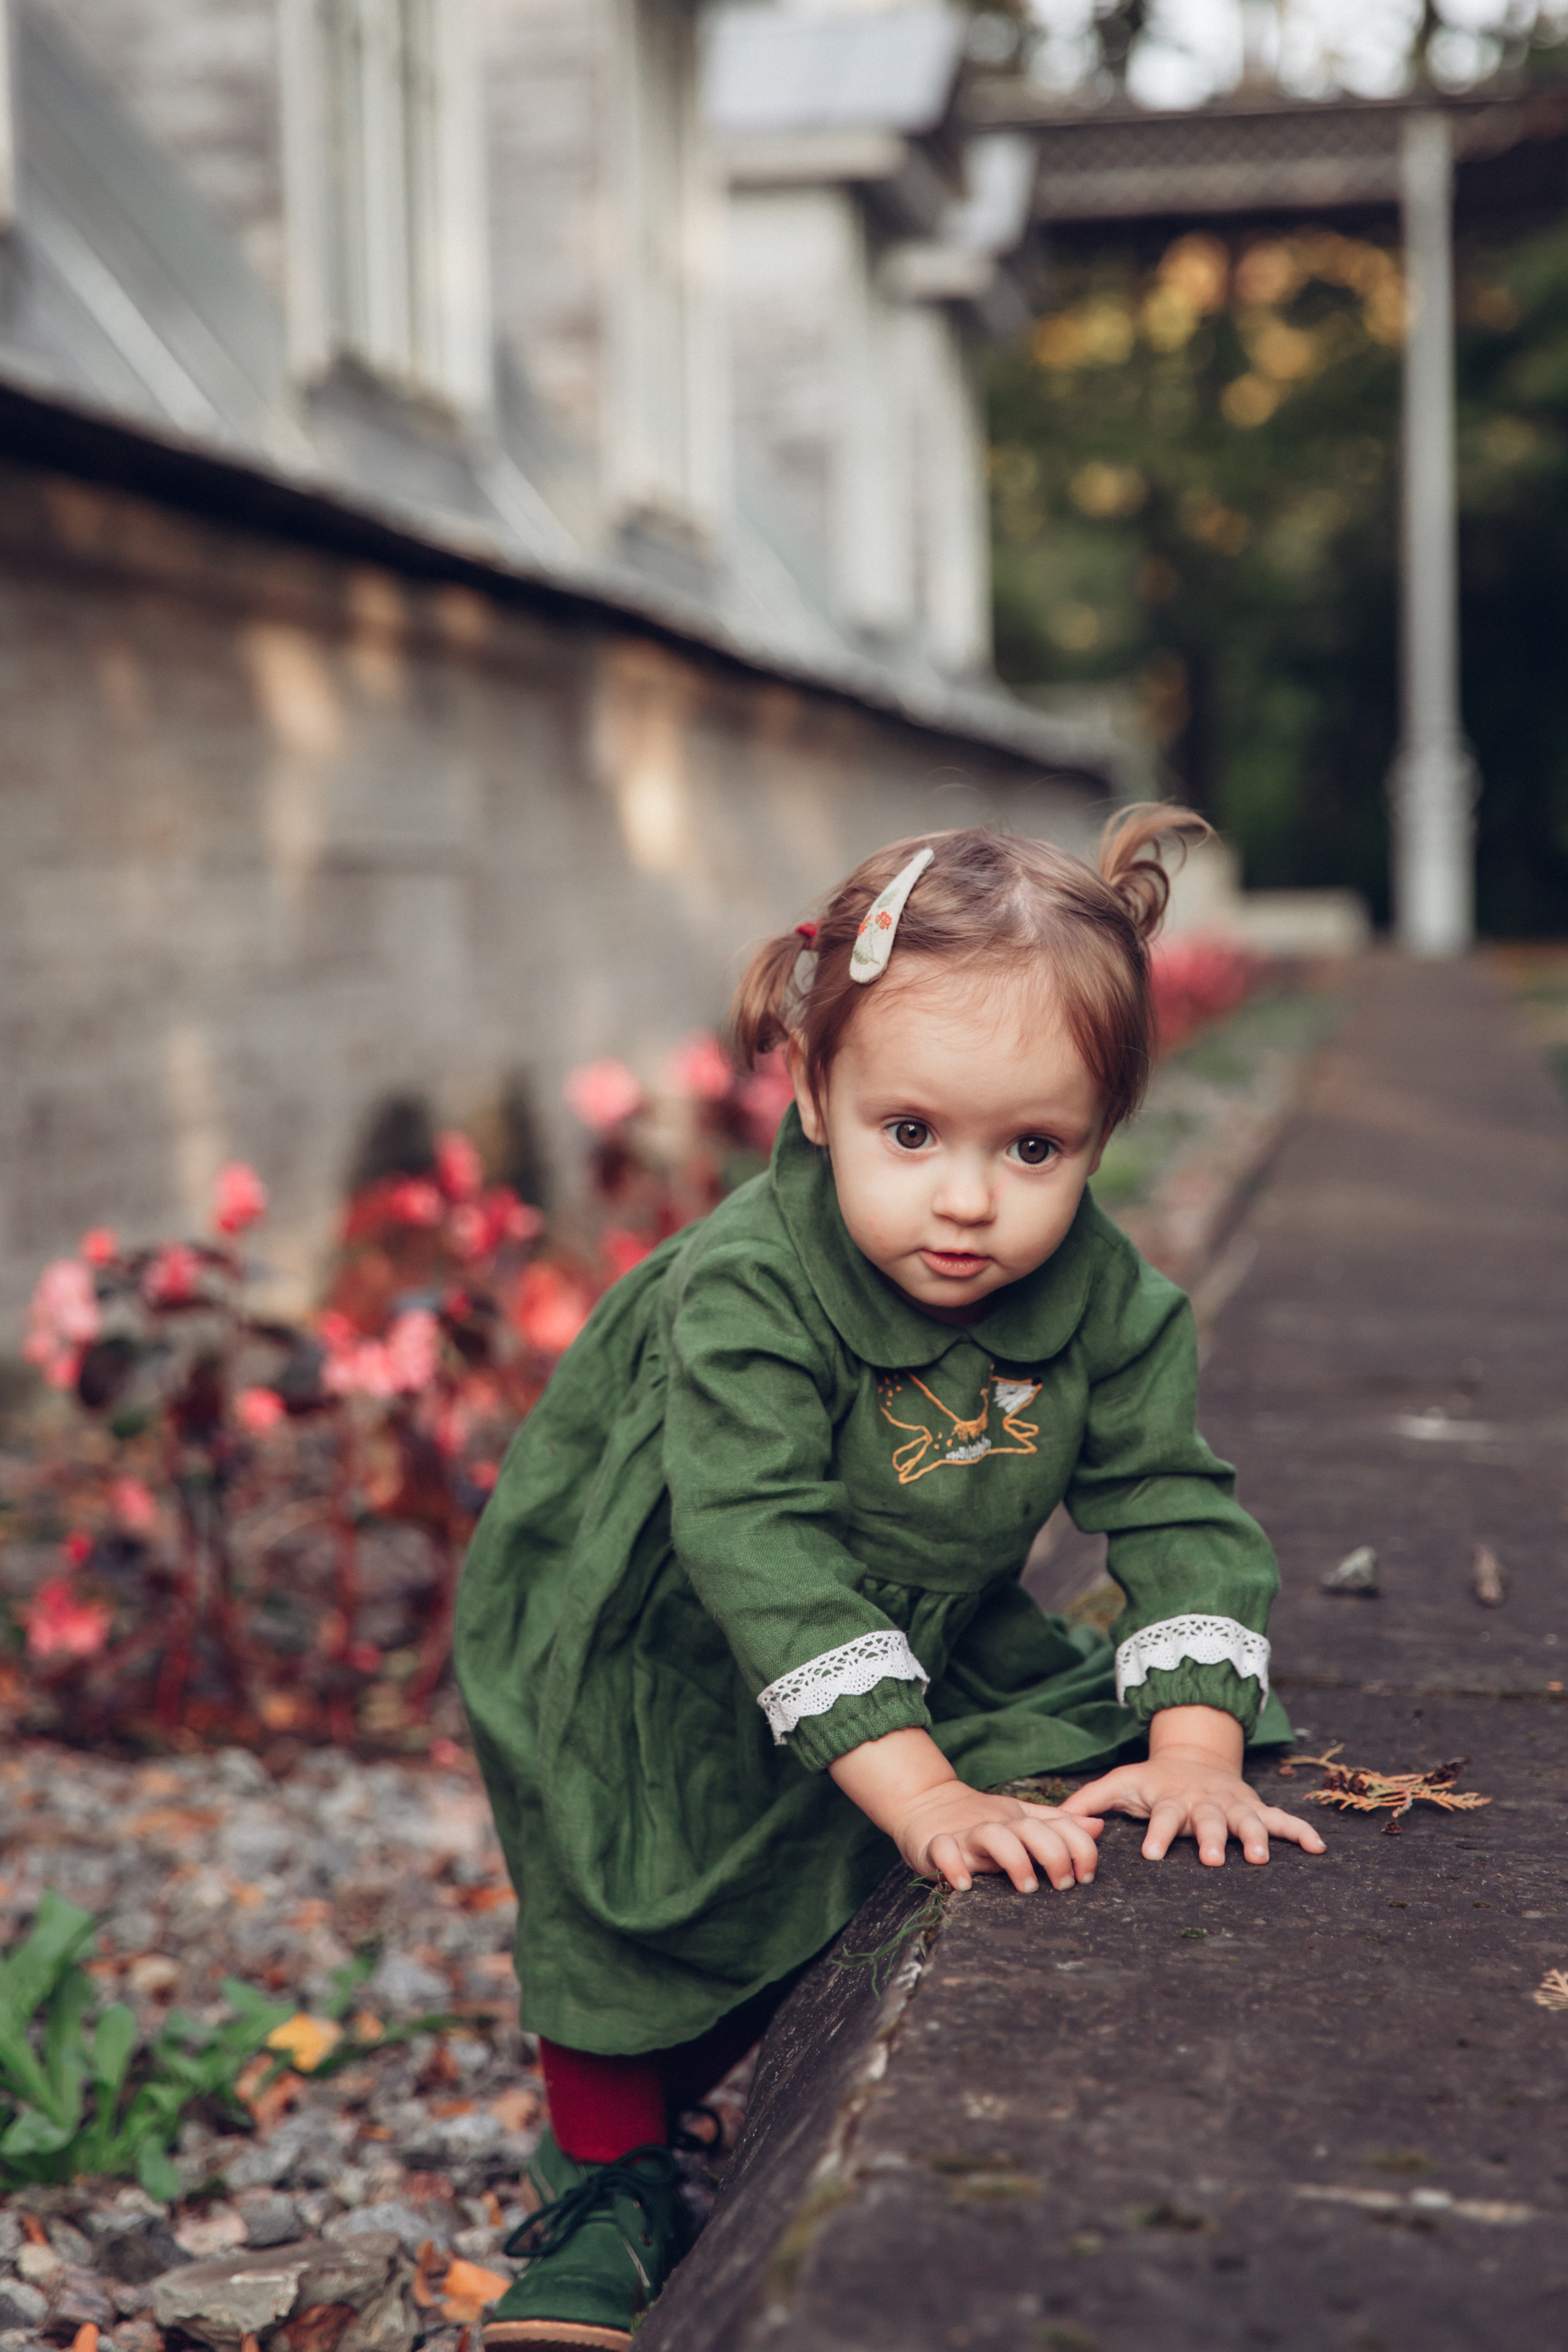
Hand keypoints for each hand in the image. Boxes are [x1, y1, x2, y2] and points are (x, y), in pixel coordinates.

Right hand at [829, 1725, 1101, 1893]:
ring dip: (1015, 1859)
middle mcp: (997, 1824)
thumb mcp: (1021, 1818)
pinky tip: (964, 1885)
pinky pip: (943, 1851)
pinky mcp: (935, 1843)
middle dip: (1053, 1854)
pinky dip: (953, 1865)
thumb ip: (1058, 1825)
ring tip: (1025, 1887)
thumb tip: (1099, 1826)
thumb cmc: (980, 1819)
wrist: (924, 1802)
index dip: (1080, 1848)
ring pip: (994, 1836)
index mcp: (1020, 1819)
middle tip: (1062, 1884)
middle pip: (1031, 1829)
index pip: (1059, 1826)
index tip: (1085, 1876)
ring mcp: (966, 1834)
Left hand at [1060, 1704, 1326, 1867]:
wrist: (1194, 1759)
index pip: (1163, 1816)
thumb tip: (1059, 1817)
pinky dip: (1300, 1831)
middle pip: (1209, 1821)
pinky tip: (1318, 1847)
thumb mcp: (1120, 1783)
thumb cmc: (1153, 1782)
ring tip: (1259, 1859)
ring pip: (1246, 1821)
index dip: (1158, 1833)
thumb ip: (1090, 1800)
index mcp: (1172, 1799)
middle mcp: (1205, 1802)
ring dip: (1254, 1838)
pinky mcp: (1255, 1808)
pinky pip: (1281, 1819)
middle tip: (1211, 1859)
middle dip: (1211, 1839)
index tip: (1152, 1854)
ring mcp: (1233, 1806)